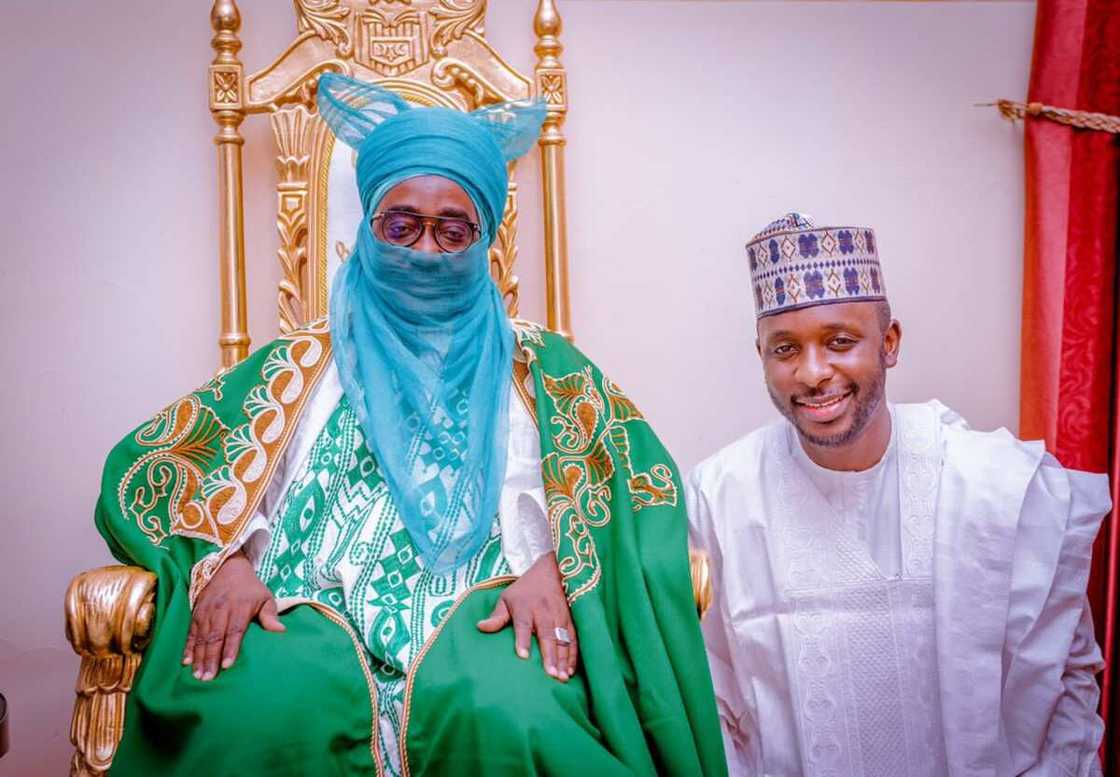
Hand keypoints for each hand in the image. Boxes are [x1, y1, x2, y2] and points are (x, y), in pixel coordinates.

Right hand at [182, 549, 284, 680]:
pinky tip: (185, 661)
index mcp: (239, 607)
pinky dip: (188, 647)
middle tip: (208, 678)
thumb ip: (270, 615)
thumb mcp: (265, 597)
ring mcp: (206, 611)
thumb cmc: (250, 587)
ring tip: (197, 675)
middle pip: (215, 637)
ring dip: (198, 657)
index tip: (227, 665)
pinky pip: (191, 632)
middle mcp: (220, 610)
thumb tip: (281, 631)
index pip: (234, 630)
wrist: (227, 567)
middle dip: (211, 659)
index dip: (230, 648)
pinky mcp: (196, 612)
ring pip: (201, 637)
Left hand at [476, 552, 577, 681]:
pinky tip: (569, 670)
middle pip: (547, 635)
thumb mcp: (507, 598)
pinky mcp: (570, 620)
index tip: (522, 656)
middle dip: (549, 655)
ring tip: (561, 678)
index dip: (523, 640)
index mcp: (525, 607)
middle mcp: (544, 612)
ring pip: (563, 640)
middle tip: (550, 674)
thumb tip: (480, 627)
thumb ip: (497, 616)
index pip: (523, 624)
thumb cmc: (524, 590)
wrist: (551, 571)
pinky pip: (574, 640)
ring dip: (563, 659)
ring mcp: (559, 616)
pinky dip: (573, 655)